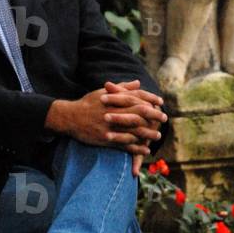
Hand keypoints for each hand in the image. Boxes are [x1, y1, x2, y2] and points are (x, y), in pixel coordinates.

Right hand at [45, 80, 164, 163]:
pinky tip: (145, 149)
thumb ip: (122, 88)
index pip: (137, 97)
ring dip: (147, 134)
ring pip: (133, 130)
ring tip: (157, 136)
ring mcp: (110, 126)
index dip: (150, 99)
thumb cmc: (87, 103)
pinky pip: (124, 145)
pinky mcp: (105, 139)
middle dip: (153, 116)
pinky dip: (136, 148)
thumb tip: (138, 83)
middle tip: (164, 119)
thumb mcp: (102, 92)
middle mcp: (113, 112)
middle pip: (138, 113)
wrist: (69, 117)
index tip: (161, 103)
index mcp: (113, 99)